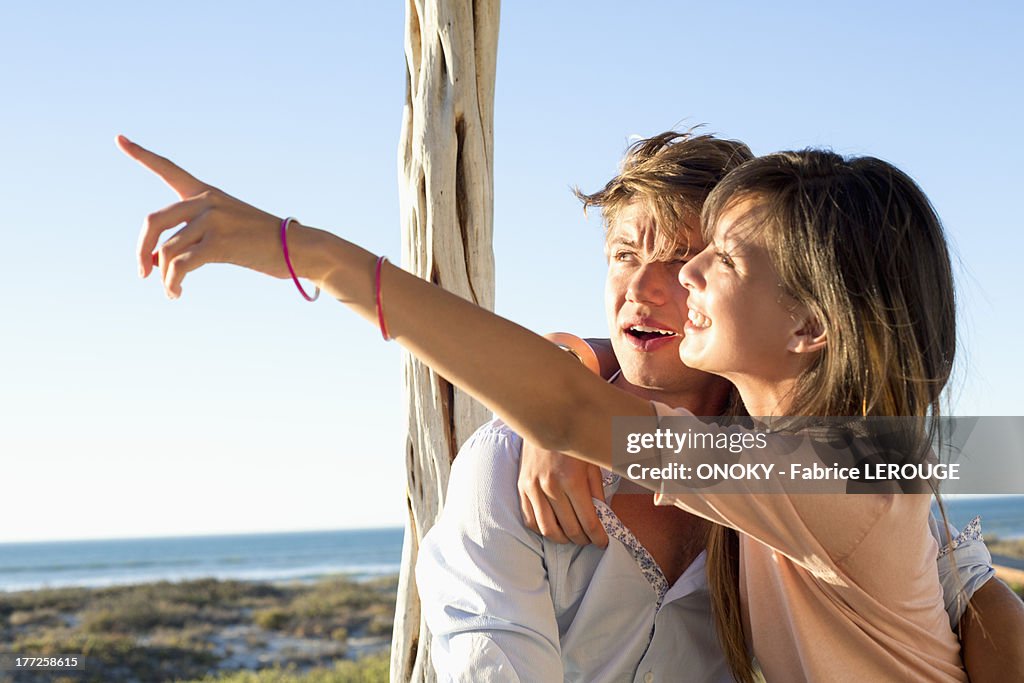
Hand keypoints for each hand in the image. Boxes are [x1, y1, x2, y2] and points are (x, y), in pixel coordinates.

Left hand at [117, 135, 286, 298]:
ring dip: (164, 277)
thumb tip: (159, 262)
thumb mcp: (229, 232)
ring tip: (172, 292)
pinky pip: (181, 265)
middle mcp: (207, 202)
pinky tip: (177, 293)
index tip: (119, 139)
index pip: (169, 169)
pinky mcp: (220, 242)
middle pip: (153, 221)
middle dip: (142, 250)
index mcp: (208, 193)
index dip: (141, 154)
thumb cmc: (266, 244)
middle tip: (143, 273)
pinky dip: (173, 283)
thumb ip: (196, 237)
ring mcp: (213, 220)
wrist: (301, 248)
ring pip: (167, 251)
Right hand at [518, 440, 607, 546]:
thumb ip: (597, 490)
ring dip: (563, 539)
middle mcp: (550, 486)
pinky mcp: (521, 487)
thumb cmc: (573, 440)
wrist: (544, 418)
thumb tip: (603, 515)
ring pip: (548, 529)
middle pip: (569, 528)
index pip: (588, 520)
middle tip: (591, 539)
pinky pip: (530, 519)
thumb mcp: (593, 461)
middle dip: (583, 540)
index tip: (604, 542)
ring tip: (573, 536)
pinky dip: (542, 529)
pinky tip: (553, 527)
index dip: (598, 537)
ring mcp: (533, 487)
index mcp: (572, 479)